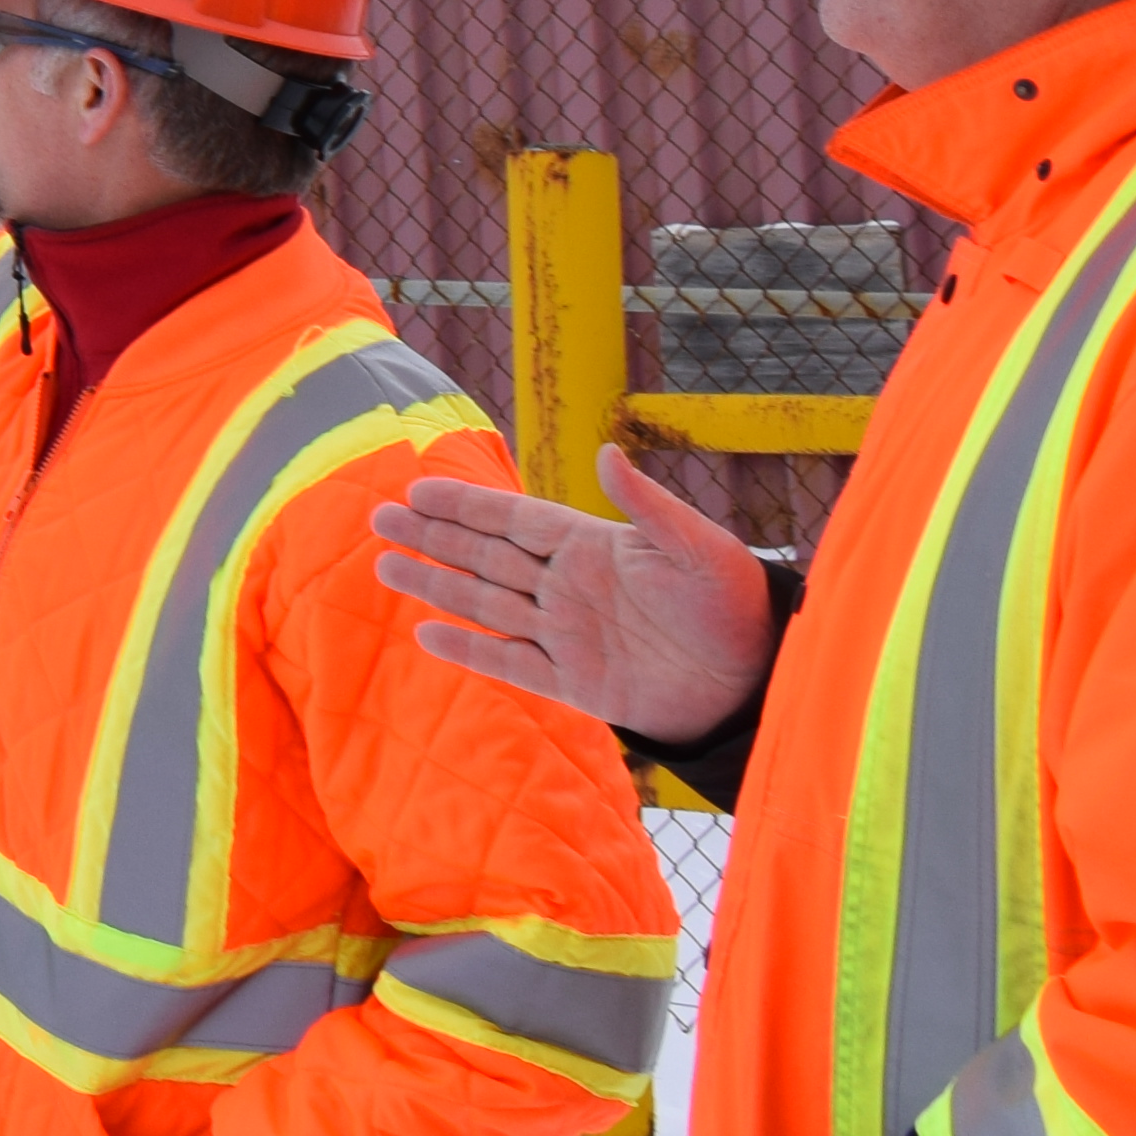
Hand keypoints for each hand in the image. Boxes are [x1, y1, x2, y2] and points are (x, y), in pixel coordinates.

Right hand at [366, 448, 778, 741]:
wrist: (755, 679)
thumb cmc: (734, 605)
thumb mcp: (697, 547)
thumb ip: (646, 504)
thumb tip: (604, 452)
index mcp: (593, 547)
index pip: (515, 520)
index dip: (467, 505)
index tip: (418, 489)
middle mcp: (569, 587)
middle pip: (487, 556)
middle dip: (434, 537)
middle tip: (381, 518)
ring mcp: (568, 635)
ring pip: (486, 604)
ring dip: (436, 585)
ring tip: (386, 566)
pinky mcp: (575, 684)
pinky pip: (511, 663)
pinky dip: (468, 650)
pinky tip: (427, 634)